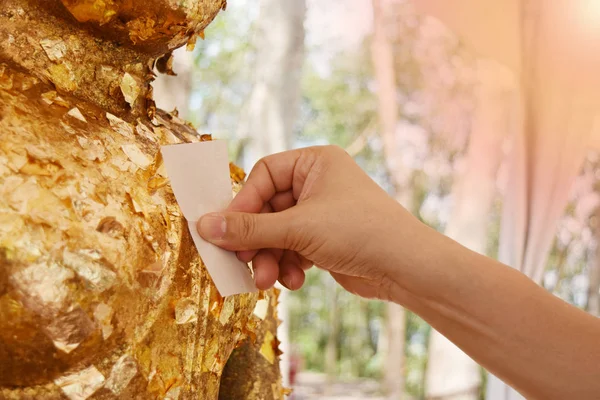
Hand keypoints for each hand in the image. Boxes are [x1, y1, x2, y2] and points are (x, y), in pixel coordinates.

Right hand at [197, 145, 421, 299]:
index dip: (242, 204)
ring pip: (278, 233)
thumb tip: (204, 226)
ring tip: (268, 280)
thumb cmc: (358, 231)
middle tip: (243, 262)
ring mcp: (321, 212)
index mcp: (315, 163)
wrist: (406, 268)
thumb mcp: (299, 229)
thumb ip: (250, 229)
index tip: (225, 231)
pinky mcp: (325, 239)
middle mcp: (317, 183)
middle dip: (256, 240)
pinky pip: (292, 248)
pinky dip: (288, 265)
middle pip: (267, 208)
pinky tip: (295, 281)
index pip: (263, 175)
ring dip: (270, 258)